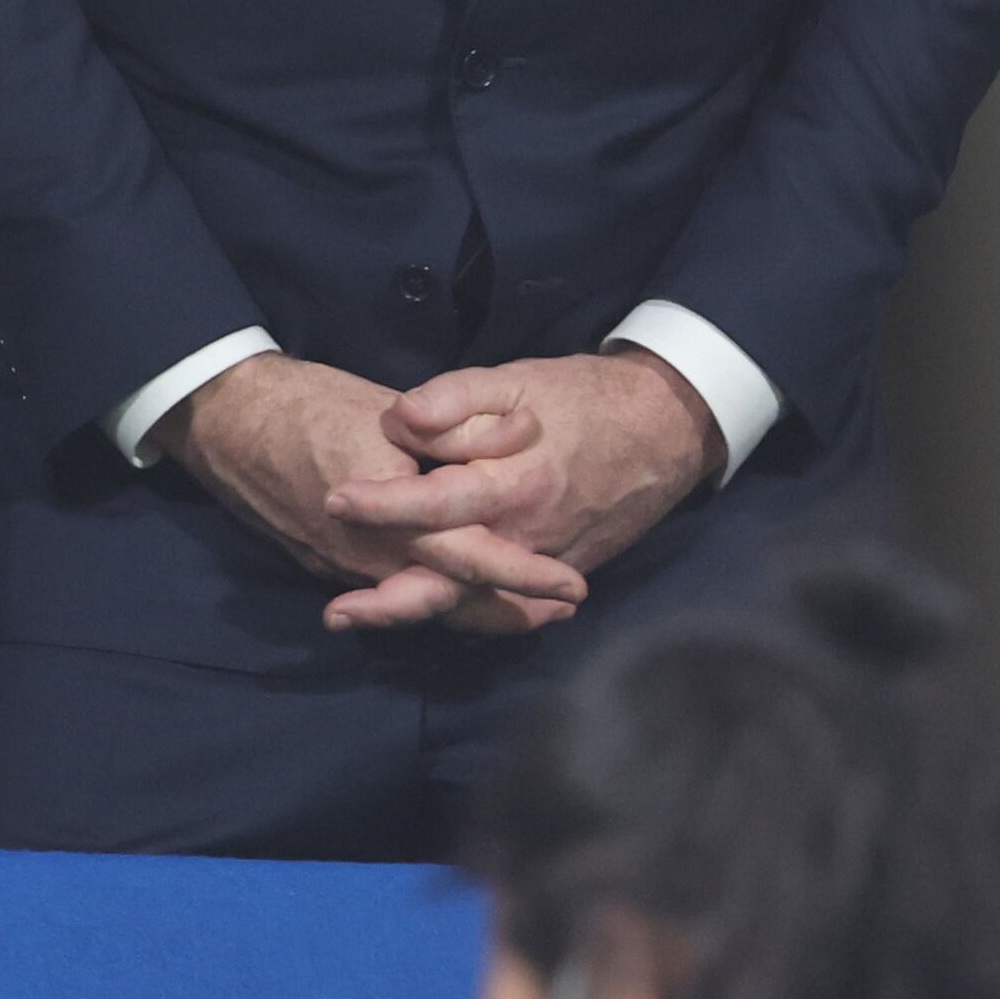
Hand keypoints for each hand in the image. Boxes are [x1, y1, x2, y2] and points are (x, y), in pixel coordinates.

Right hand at [158, 356, 588, 636]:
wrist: (227, 421)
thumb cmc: (308, 403)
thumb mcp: (387, 412)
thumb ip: (441, 439)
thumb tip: (503, 444)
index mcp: (394, 512)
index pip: (473, 555)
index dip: (525, 575)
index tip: (573, 588)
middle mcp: (373, 554)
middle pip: (455, 598)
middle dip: (512, 611)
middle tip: (562, 613)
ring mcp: (345, 567)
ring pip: (422, 604)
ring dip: (473, 610)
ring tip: (522, 614)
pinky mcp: (325, 566)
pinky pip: (386, 592)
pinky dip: (425, 599)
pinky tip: (451, 595)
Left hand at [322, 346, 717, 630]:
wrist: (664, 429)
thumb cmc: (583, 398)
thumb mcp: (517, 381)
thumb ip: (456, 399)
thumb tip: (398, 417)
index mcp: (514, 481)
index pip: (438, 502)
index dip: (386, 503)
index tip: (336, 500)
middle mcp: (528, 534)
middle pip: (451, 578)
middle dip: (392, 599)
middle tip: (335, 612)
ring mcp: (546, 561)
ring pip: (476, 601)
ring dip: (418, 614)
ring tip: (360, 617)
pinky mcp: (561, 571)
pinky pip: (506, 604)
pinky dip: (464, 614)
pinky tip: (420, 615)